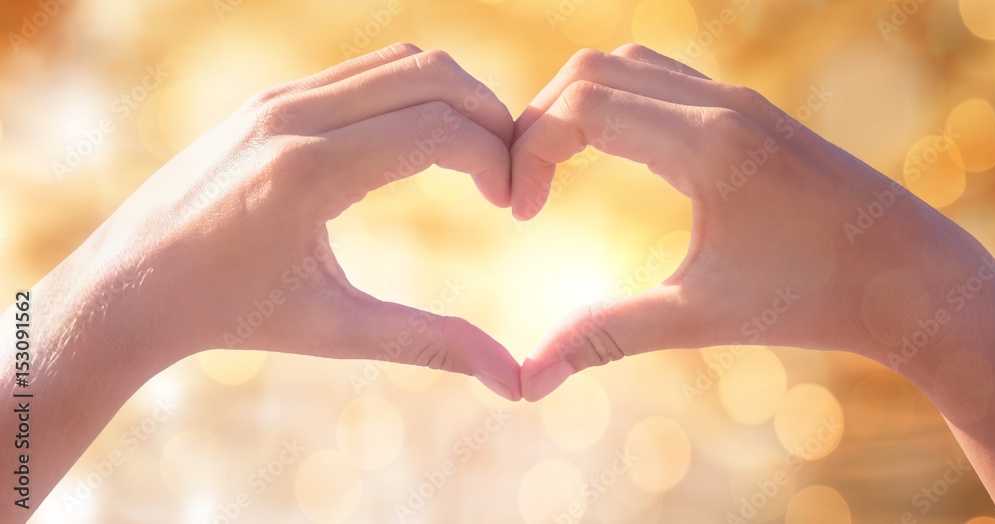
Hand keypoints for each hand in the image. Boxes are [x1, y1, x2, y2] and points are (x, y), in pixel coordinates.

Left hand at [2, 45, 525, 519]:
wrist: (130, 284)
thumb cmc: (229, 315)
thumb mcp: (333, 329)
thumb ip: (429, 344)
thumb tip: (512, 380)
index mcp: (308, 172)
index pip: (439, 128)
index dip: (497, 159)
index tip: (515, 205)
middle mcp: (292, 116)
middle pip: (432, 74)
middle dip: (491, 117)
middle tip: (509, 175)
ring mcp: (278, 97)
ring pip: (402, 60)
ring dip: (455, 98)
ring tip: (477, 159)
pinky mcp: (271, 97)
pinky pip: (365, 71)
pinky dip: (414, 94)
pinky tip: (424, 147)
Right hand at [512, 44, 994, 501]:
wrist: (909, 277)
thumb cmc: (810, 300)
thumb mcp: (697, 318)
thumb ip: (605, 337)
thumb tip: (528, 381)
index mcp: (706, 146)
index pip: (580, 106)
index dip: (529, 151)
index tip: (521, 210)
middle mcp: (719, 104)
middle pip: (590, 70)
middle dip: (538, 123)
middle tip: (525, 186)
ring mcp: (736, 99)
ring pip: (626, 64)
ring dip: (576, 105)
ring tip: (555, 167)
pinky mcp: (747, 109)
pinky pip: (661, 78)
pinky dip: (617, 101)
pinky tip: (611, 155)